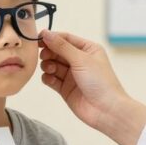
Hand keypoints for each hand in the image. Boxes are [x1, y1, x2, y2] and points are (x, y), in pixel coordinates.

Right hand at [39, 30, 145, 144]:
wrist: (107, 110)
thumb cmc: (102, 83)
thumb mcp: (81, 59)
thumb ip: (62, 46)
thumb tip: (46, 34)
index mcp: (88, 50)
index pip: (65, 38)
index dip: (52, 37)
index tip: (38, 38)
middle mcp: (80, 61)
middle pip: (57, 51)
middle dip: (48, 52)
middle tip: (43, 55)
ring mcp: (72, 75)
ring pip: (52, 65)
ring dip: (48, 65)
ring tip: (50, 69)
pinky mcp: (66, 89)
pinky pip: (51, 79)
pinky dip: (48, 78)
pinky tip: (49, 79)